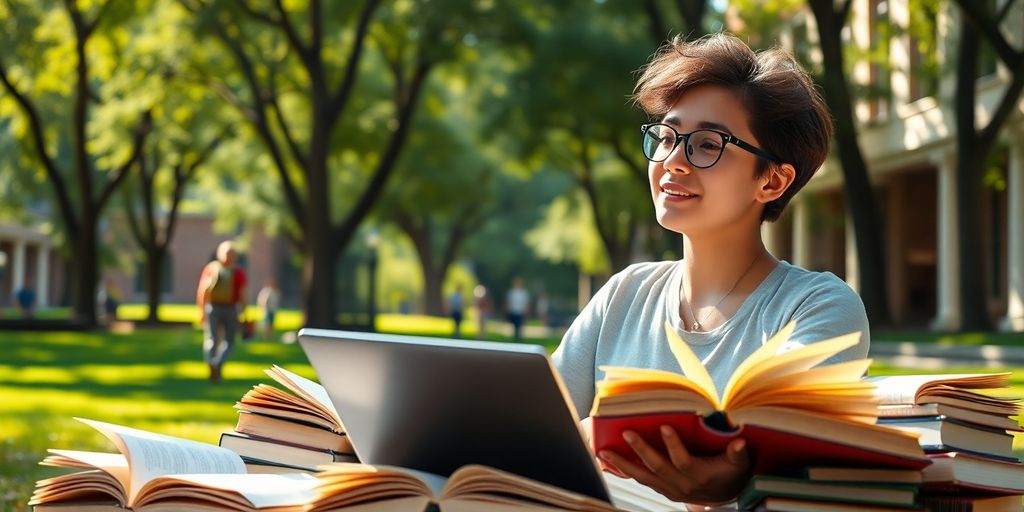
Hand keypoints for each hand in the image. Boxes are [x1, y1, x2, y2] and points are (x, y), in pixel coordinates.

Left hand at [597, 425, 749, 505]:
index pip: (683, 461)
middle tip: (627, 433)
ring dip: (623, 465)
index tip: (664, 426)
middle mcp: (681, 485)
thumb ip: (737, 453)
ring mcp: (669, 489)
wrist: (723, 497)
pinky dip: (625, 472)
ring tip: (605, 453)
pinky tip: (610, 462)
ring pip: (643, 477)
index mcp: (699, 475)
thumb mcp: (739, 464)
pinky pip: (641, 481)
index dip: (673, 445)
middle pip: (658, 468)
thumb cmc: (730, 475)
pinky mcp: (662, 490)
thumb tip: (739, 442)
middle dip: (641, 450)